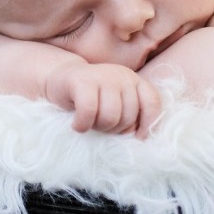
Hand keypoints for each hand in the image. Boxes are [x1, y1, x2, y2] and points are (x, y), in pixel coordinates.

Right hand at [45, 62, 161, 138]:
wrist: (61, 78)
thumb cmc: (92, 97)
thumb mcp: (116, 102)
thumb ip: (130, 114)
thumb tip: (138, 137)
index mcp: (134, 81)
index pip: (152, 103)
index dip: (148, 125)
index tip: (136, 138)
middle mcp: (122, 75)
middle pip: (128, 117)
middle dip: (113, 129)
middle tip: (99, 124)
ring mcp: (103, 75)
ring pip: (110, 117)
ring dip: (98, 127)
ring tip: (89, 122)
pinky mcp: (82, 80)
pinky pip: (89, 112)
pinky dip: (82, 125)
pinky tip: (77, 124)